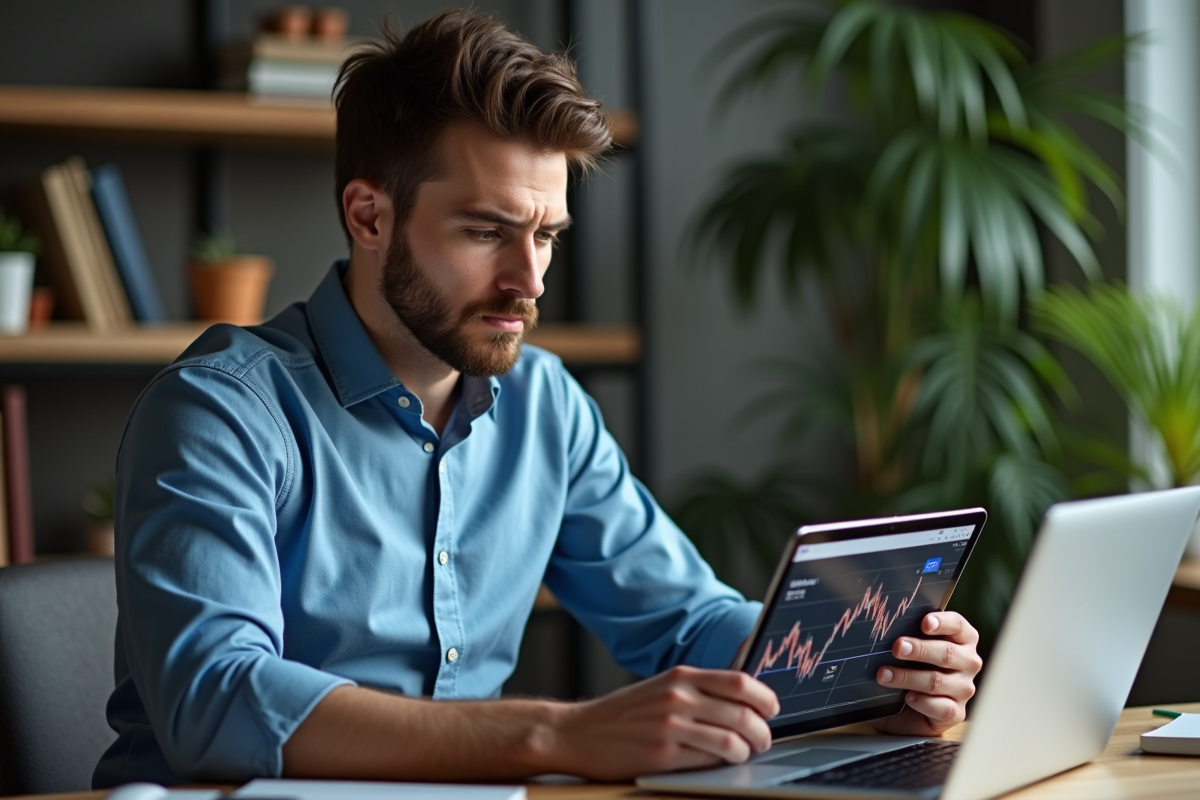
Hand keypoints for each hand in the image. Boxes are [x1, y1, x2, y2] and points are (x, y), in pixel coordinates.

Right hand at [551, 665, 779, 779]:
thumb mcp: (661, 688)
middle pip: (743, 712)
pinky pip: (710, 760)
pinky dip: (725, 763)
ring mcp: (672, 726)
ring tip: (746, 753)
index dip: (765, 697)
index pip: (740, 681)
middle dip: (763, 730)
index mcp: (681, 676)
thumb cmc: (624, 714)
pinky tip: (723, 762)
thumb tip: (743, 700)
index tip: (773, 708)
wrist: (578, 733)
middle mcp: (678, 696)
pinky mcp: (664, 754)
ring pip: (733, 739)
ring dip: (748, 749)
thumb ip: (697, 690)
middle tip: (764, 738)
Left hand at [871, 611, 981, 736]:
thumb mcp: (908, 649)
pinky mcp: (957, 713)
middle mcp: (968, 662)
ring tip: (884, 674)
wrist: (907, 709)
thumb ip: (906, 637)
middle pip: (947, 653)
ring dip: (908, 677)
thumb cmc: (910, 667)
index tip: (924, 622)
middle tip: (897, 647)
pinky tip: (908, 697)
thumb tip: (883, 627)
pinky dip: (922, 702)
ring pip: (938, 681)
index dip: (942, 622)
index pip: (958, 625)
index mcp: (962, 639)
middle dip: (920, 649)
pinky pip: (942, 708)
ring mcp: (964, 689)